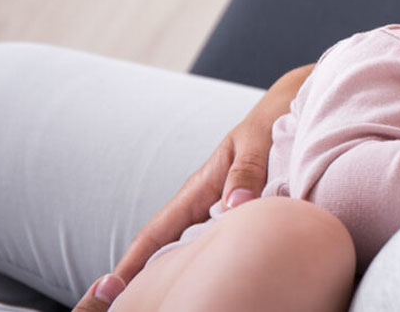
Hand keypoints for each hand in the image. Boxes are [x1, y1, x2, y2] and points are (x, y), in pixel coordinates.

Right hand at [71, 64, 313, 310]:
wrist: (292, 108)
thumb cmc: (272, 124)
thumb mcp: (257, 145)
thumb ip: (246, 174)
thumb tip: (235, 206)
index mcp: (198, 190)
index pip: (156, 233)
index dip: (130, 264)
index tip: (107, 292)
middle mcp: (201, 205)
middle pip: (162, 250)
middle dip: (136, 282)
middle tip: (113, 311)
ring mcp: (218, 212)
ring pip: (188, 251)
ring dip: (168, 277)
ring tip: (148, 305)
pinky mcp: (240, 216)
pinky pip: (217, 245)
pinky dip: (202, 266)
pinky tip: (205, 286)